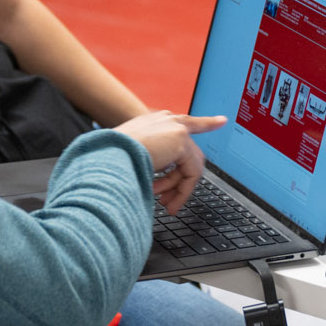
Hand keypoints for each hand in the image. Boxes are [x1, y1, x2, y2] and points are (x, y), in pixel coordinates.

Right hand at [113, 111, 227, 214]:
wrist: (103, 156)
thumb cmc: (108, 160)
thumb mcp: (130, 158)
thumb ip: (151, 161)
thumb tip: (159, 183)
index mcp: (152, 122)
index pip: (185, 121)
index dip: (205, 122)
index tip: (222, 120)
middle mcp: (165, 120)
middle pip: (190, 153)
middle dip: (181, 181)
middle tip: (169, 202)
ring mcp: (174, 127)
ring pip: (189, 165)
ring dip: (177, 189)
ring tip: (164, 205)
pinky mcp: (179, 139)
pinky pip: (190, 172)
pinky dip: (181, 191)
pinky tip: (169, 203)